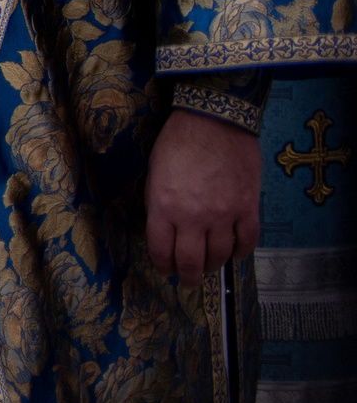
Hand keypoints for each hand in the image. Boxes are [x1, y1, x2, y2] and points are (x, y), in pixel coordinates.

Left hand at [146, 106, 260, 283]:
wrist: (214, 120)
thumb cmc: (178, 141)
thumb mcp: (154, 173)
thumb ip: (159, 205)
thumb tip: (165, 230)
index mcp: (164, 206)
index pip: (161, 250)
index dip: (163, 265)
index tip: (166, 269)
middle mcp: (194, 216)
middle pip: (192, 262)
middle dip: (188, 276)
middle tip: (188, 281)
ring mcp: (224, 214)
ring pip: (220, 256)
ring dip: (213, 266)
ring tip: (209, 266)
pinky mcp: (248, 208)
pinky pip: (247, 241)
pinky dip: (241, 252)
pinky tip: (235, 252)